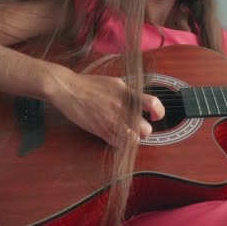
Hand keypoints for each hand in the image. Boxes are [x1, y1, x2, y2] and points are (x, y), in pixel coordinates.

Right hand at [50, 71, 164, 146]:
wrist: (68, 88)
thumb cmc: (90, 84)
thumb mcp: (114, 82)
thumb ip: (128, 93)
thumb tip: (140, 102)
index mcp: (127, 93)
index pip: (153, 104)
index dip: (159, 112)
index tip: (154, 116)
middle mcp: (122, 107)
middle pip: (146, 128)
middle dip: (144, 130)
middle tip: (138, 128)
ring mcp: (111, 120)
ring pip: (134, 139)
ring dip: (133, 138)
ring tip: (127, 133)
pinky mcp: (101, 130)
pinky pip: (119, 144)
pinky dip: (120, 143)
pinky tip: (115, 136)